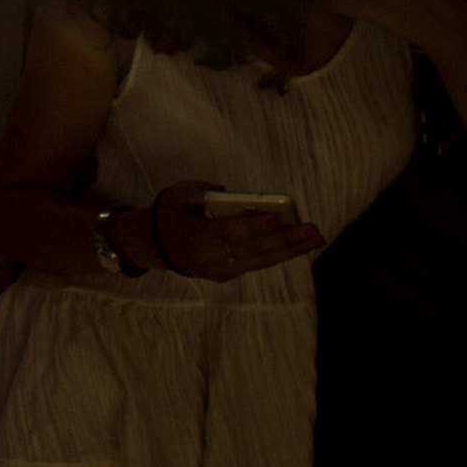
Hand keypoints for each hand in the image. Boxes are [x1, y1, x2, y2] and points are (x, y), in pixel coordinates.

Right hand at [147, 181, 325, 280]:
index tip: (278, 219)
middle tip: (313, 229)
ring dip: (290, 251)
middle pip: (252, 249)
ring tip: (316, 240)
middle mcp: (208, 258)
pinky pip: (254, 265)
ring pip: (259, 261)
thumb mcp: (175, 194)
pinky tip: (297, 247)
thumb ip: (197, 190)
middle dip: (286, 240)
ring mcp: (217, 271)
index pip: (229, 232)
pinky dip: (277, 256)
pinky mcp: (223, 276)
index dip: (253, 226)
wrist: (151, 245)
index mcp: (194, 236)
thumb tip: (225, 190)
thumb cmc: (169, 213)